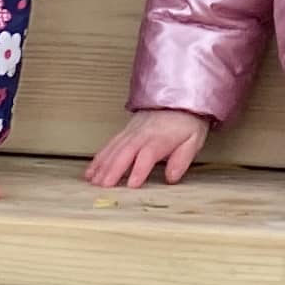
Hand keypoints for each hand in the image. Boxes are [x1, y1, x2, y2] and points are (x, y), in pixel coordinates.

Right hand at [85, 108, 213, 188]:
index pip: (148, 154)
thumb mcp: (193, 140)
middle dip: (113, 169)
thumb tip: (172, 177)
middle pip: (126, 152)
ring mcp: (132, 132)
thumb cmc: (186, 122)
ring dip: (102, 165)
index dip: (139, 169)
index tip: (132, 184)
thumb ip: (182, 159)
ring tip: (93, 182)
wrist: (177, 98)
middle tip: (104, 186)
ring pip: (114, 148)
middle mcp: (143, 134)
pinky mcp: (125, 131)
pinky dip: (99, 158)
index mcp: (161, 138)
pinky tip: (91, 171)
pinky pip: (110, 144)